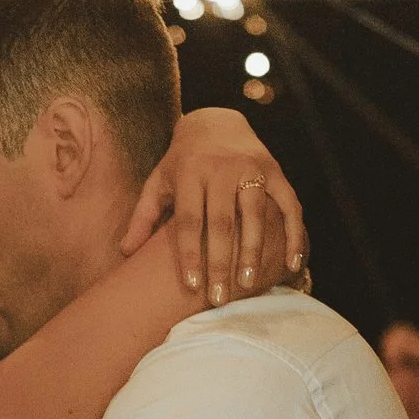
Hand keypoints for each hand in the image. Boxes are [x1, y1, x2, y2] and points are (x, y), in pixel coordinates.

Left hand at [121, 106, 308, 306]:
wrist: (215, 120)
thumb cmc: (181, 162)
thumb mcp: (158, 181)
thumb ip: (143, 216)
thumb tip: (125, 252)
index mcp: (190, 172)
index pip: (189, 220)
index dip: (190, 254)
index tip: (192, 286)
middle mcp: (221, 169)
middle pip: (222, 222)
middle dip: (221, 263)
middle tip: (219, 298)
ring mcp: (252, 168)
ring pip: (255, 215)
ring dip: (253, 252)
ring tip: (249, 285)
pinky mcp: (275, 171)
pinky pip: (289, 206)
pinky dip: (293, 235)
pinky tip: (291, 264)